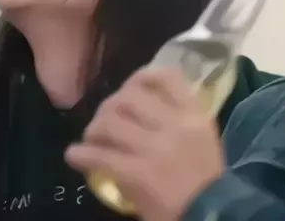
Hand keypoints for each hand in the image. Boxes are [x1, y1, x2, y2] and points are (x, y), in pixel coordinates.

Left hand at [66, 67, 224, 220]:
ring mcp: (155, 149)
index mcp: (194, 115)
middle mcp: (175, 125)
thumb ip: (181, 116)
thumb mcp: (203, 137)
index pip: (168, 78)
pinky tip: (74, 155)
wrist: (210, 213)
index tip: (131, 87)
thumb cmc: (206, 178)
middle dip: (110, 104)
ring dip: (94, 128)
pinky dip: (81, 154)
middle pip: (130, 96)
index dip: (142, 77)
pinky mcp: (137, 173)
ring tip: (91, 139)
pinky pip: (100, 156)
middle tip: (105, 118)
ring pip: (111, 121)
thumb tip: (147, 103)